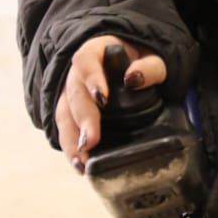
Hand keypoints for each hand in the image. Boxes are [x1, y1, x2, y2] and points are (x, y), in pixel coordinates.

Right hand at [57, 35, 167, 171]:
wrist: (130, 62)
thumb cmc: (140, 60)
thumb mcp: (153, 58)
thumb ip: (149, 67)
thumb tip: (134, 79)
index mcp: (94, 53)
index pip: (86, 61)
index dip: (92, 79)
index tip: (102, 98)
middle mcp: (76, 73)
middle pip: (74, 94)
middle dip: (82, 119)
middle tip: (90, 141)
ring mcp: (70, 94)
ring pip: (64, 115)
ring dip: (71, 139)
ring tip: (80, 161)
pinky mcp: (71, 113)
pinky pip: (66, 129)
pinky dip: (71, 147)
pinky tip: (79, 164)